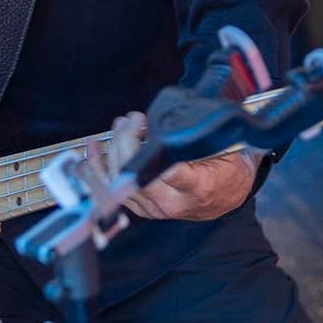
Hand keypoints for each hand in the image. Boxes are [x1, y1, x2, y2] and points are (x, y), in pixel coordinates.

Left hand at [92, 111, 258, 221]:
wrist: (228, 196)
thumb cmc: (228, 170)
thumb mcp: (229, 149)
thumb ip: (202, 136)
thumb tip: (176, 114)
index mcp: (196, 188)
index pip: (169, 172)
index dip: (149, 150)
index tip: (147, 127)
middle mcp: (171, 202)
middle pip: (136, 175)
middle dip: (127, 141)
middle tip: (134, 118)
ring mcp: (153, 208)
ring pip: (120, 181)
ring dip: (113, 149)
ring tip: (121, 124)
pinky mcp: (141, 207)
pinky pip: (111, 190)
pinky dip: (98, 168)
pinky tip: (93, 149)